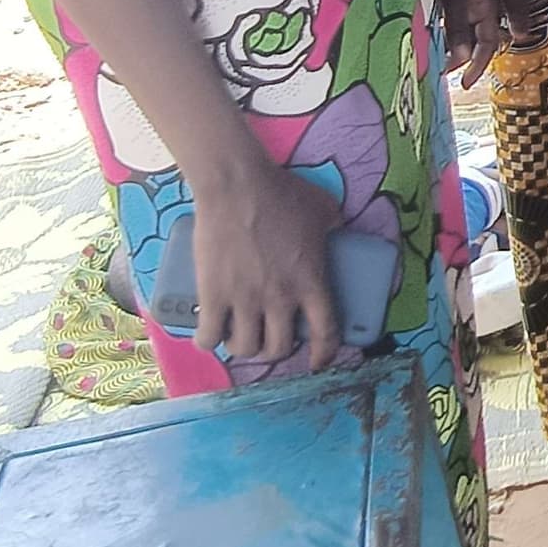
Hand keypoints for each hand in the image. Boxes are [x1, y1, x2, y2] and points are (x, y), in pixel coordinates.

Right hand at [191, 160, 344, 374]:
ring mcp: (245, 299)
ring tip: (239, 336)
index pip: (325, 332)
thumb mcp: (324, 209)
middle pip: (279, 348)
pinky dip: (207, 342)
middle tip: (268, 339)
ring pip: (245, 348)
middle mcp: (281, 298)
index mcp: (312, 282)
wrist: (237, 184)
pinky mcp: (213, 294)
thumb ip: (335, 227)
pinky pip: (209, 336)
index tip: (317, 362)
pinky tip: (207, 336)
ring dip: (243, 348)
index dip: (324, 354)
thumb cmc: (282, 192)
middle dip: (275, 351)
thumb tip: (340, 232)